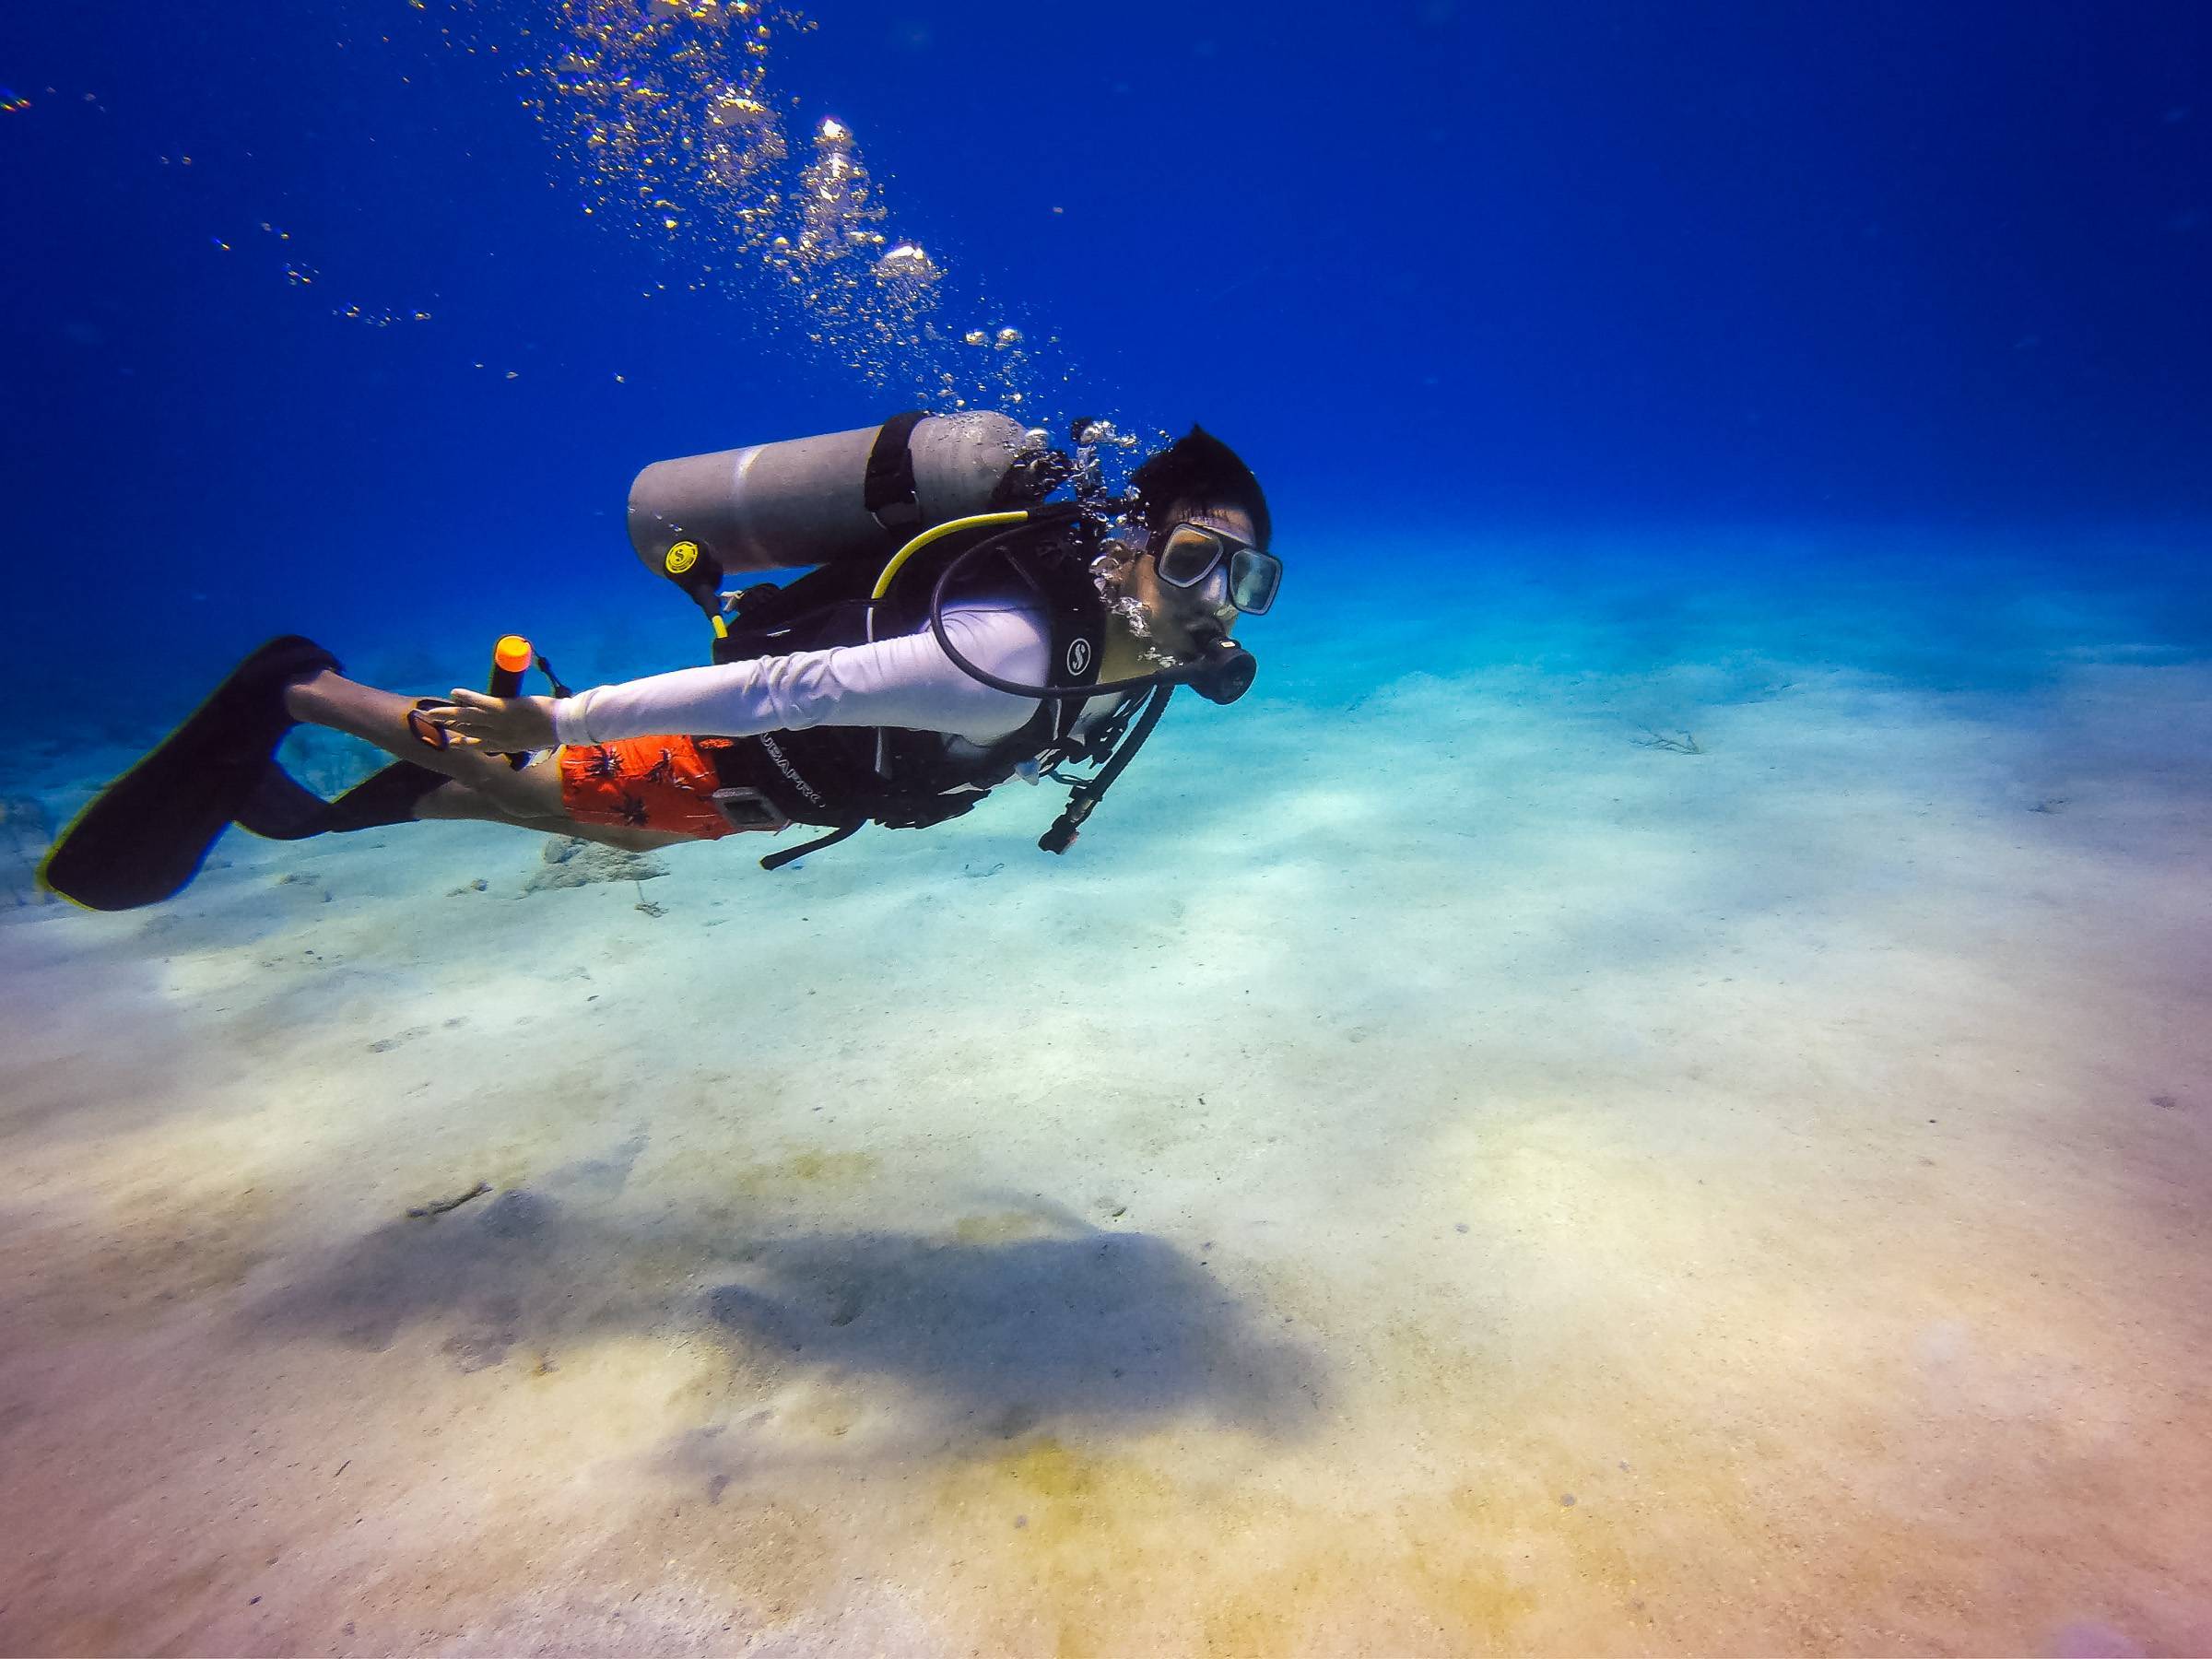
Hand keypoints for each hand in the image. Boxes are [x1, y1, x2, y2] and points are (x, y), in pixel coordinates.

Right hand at [418, 689, 557, 751]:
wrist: (564, 725)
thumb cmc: (555, 731)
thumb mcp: (537, 742)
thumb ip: (526, 740)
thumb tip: (526, 737)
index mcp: (508, 745)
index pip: (481, 745)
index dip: (465, 743)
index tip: (453, 741)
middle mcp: (499, 736)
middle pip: (468, 731)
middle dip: (450, 727)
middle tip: (433, 724)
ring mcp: (499, 722)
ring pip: (468, 718)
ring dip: (449, 714)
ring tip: (432, 712)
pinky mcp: (503, 708)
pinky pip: (480, 702)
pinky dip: (467, 697)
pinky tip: (454, 692)